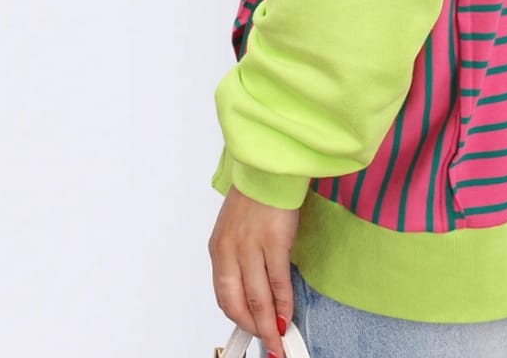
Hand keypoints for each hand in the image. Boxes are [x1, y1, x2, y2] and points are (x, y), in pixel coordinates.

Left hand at [209, 184, 300, 356]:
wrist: (271, 165)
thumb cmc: (257, 192)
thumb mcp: (237, 227)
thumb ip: (240, 255)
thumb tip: (255, 286)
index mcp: (218, 248)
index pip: (223, 294)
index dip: (238, 317)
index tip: (249, 329)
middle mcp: (230, 251)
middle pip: (238, 301)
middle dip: (253, 327)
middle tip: (266, 341)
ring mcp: (251, 247)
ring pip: (258, 297)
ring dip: (269, 322)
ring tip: (278, 337)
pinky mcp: (275, 241)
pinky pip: (278, 281)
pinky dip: (284, 302)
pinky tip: (288, 313)